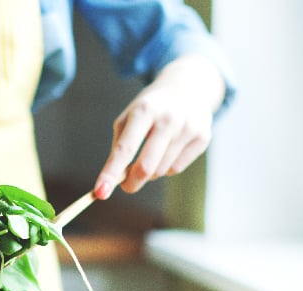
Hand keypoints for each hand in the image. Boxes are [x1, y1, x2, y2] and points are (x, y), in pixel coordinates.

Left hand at [93, 55, 224, 198]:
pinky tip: (169, 149)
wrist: (188, 87)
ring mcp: (188, 127)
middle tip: (126, 186)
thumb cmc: (150, 108)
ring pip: (161, 170)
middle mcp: (168, 118)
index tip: (99, 192)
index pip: (124, 149)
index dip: (111, 173)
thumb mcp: (129, 118)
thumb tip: (114, 181)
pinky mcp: (203, 137)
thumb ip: (120, 147)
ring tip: (151, 152)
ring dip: (150, 172)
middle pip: (145, 167)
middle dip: (132, 183)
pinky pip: (176, 168)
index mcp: (144, 111)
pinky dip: (167, 167)